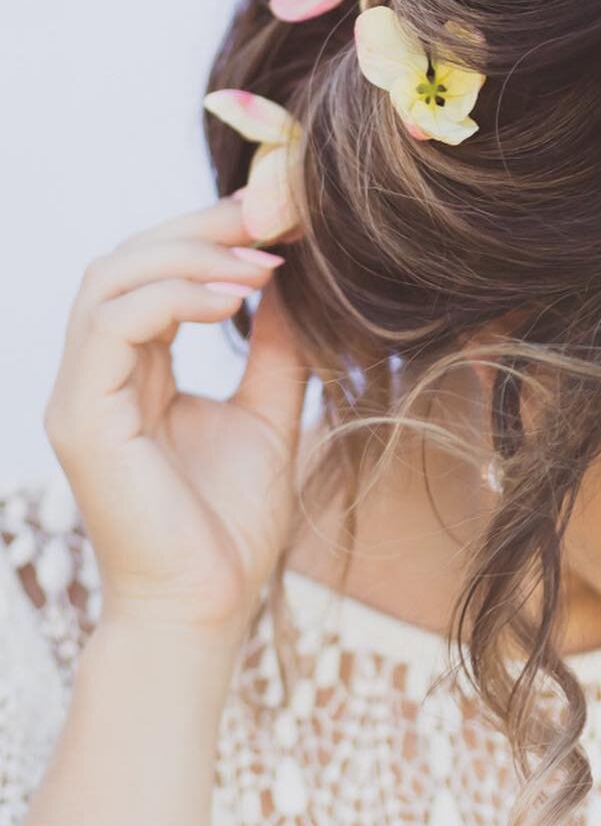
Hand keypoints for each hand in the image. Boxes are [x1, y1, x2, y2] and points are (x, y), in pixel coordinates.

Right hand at [42, 193, 311, 639]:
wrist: (206, 610)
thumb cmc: (230, 528)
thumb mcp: (268, 417)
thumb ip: (275, 352)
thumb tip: (295, 285)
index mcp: (132, 373)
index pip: (151, 274)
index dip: (208, 235)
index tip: (278, 217)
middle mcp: (95, 376)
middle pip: (124, 260)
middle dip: (199, 228)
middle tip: (271, 215)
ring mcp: (80, 396)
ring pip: (109, 280)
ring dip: (189, 255)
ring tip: (262, 261)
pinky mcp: (81, 420)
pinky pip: (111, 325)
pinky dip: (172, 296)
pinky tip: (235, 298)